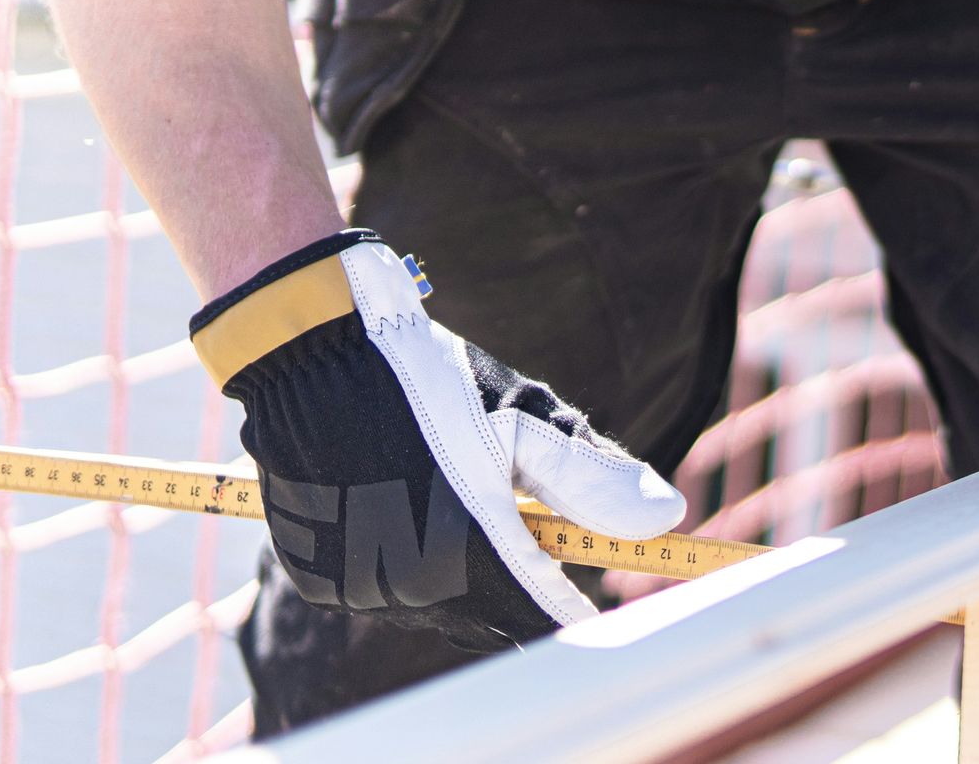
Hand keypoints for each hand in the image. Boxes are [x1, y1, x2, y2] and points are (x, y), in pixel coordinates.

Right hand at [190, 230, 684, 651]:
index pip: (544, 621)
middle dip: (523, 582)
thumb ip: (595, 478)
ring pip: (442, 607)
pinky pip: (388, 593)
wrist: (310, 357)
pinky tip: (405, 504)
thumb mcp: (524, 420)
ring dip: (465, 573)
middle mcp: (412, 589)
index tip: (605, 605)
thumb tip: (669, 518)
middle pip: (496, 617)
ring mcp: (362, 590)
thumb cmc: (431, 381)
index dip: (578, 614)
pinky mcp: (322, 581)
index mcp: (470, 552)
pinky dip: (410, 565)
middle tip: (528, 518)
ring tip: (453, 495)